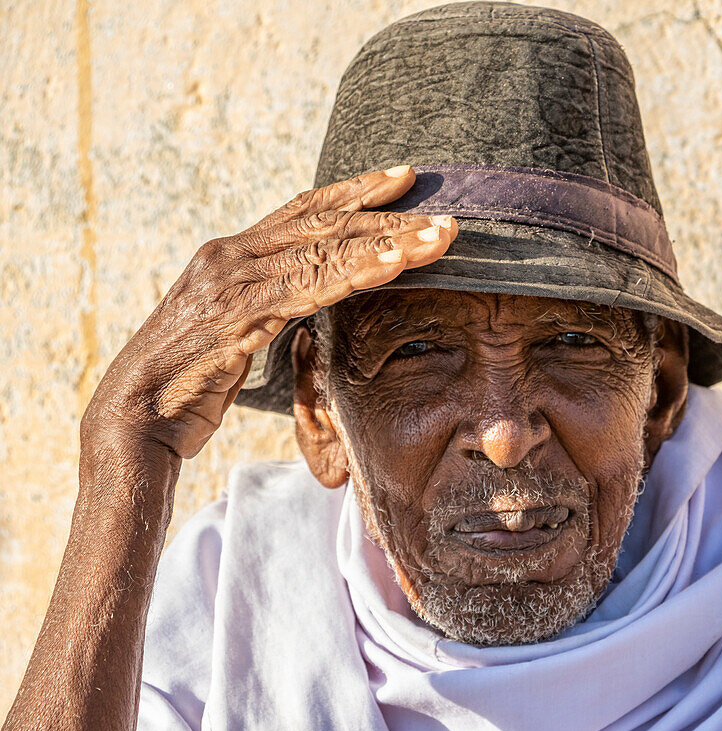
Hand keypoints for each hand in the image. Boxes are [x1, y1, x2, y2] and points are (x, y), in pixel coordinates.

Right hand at [83, 165, 455, 458]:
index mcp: (232, 254)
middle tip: (443, 212)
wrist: (134, 415)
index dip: (354, 191)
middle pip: (324, 222)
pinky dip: (358, 273)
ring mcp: (232, 282)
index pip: (303, 210)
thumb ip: (269, 304)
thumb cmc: (188, 378)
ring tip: (439, 237)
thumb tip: (309, 297)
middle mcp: (231, 256)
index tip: (404, 178)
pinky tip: (397, 265)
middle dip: (387, 213)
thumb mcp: (235, 330)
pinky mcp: (238, 316)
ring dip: (390, 242)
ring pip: (325, 250)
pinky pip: (311, 288)